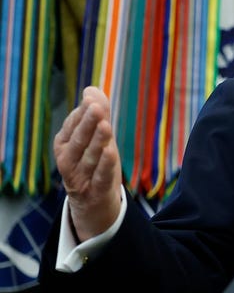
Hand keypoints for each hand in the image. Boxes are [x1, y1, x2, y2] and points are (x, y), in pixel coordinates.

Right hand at [54, 86, 122, 240]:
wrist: (93, 202)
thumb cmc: (94, 163)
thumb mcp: (96, 138)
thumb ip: (97, 114)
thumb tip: (92, 89)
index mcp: (64, 144)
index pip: (72, 126)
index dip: (82, 114)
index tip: (93, 100)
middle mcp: (67, 160)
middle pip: (78, 140)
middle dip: (87, 124)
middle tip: (96, 108)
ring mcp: (79, 177)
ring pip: (88, 157)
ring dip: (97, 142)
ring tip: (106, 125)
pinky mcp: (93, 191)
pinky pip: (98, 177)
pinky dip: (103, 165)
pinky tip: (110, 151)